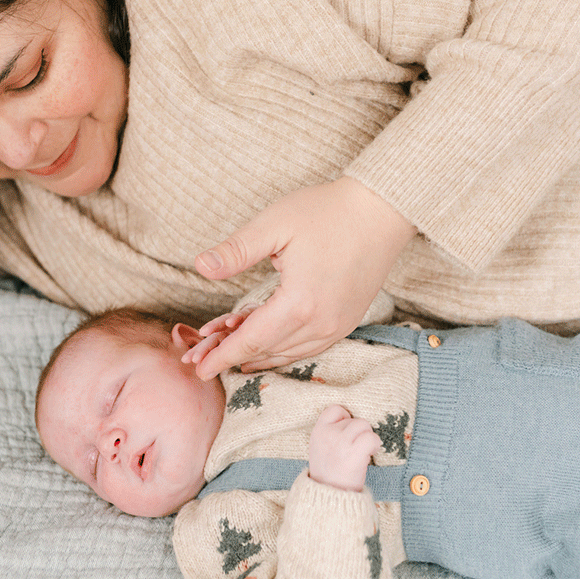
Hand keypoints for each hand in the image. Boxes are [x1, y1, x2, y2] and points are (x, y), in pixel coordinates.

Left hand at [192, 177, 415, 378]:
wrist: (381, 210)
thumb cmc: (327, 211)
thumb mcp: (275, 224)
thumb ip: (236, 250)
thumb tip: (200, 265)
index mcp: (299, 303)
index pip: (251, 341)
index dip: (222, 355)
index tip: (198, 368)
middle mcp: (321, 323)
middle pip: (267, 352)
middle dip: (233, 357)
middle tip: (203, 360)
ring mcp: (338, 324)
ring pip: (289, 354)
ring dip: (259, 357)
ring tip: (232, 356)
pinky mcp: (348, 320)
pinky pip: (310, 347)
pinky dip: (284, 351)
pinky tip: (269, 350)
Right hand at [308, 405, 380, 491]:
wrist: (329, 497)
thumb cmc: (329, 474)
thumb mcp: (320, 448)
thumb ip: (331, 433)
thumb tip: (352, 421)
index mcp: (318, 432)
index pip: (335, 409)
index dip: (346, 418)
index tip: (348, 433)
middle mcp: (328, 434)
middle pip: (354, 419)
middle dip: (359, 432)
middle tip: (356, 448)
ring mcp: (340, 443)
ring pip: (364, 425)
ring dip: (368, 438)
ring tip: (364, 451)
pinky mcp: (353, 454)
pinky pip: (371, 438)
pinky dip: (375, 445)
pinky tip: (370, 454)